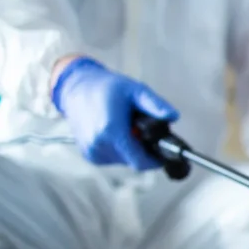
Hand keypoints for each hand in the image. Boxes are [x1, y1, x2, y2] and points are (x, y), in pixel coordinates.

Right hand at [50, 57, 178, 169]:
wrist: (75, 87)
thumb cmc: (106, 87)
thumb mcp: (135, 90)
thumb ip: (155, 105)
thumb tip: (173, 116)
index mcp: (111, 131)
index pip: (140, 161)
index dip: (155, 160)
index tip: (163, 153)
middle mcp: (99, 144)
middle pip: (134, 160)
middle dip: (143, 149)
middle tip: (142, 130)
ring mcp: (92, 152)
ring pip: (124, 160)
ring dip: (131, 149)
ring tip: (126, 127)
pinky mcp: (89, 154)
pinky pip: (113, 158)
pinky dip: (119, 149)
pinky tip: (115, 132)